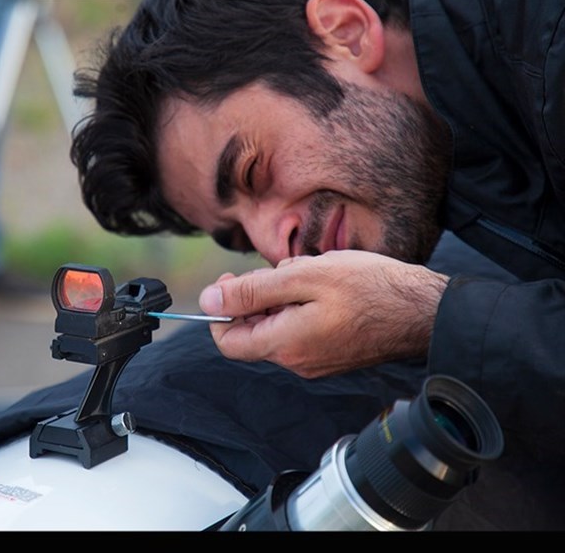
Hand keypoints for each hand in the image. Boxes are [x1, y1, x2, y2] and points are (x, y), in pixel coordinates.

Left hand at [198, 250, 448, 377]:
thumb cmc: (369, 288)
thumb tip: (208, 301)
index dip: (221, 310)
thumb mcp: (303, 277)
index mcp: (284, 346)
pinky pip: (301, 329)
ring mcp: (316, 362)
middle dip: (259, 296)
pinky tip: (327, 286)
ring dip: (284, 297)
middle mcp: (296, 362)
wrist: (424, 310)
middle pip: (253, 331)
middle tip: (283, 270)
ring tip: (313, 275)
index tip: (233, 281)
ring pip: (279, 326)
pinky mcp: (332, 355)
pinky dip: (303, 305)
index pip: (228, 341)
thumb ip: (251, 292)